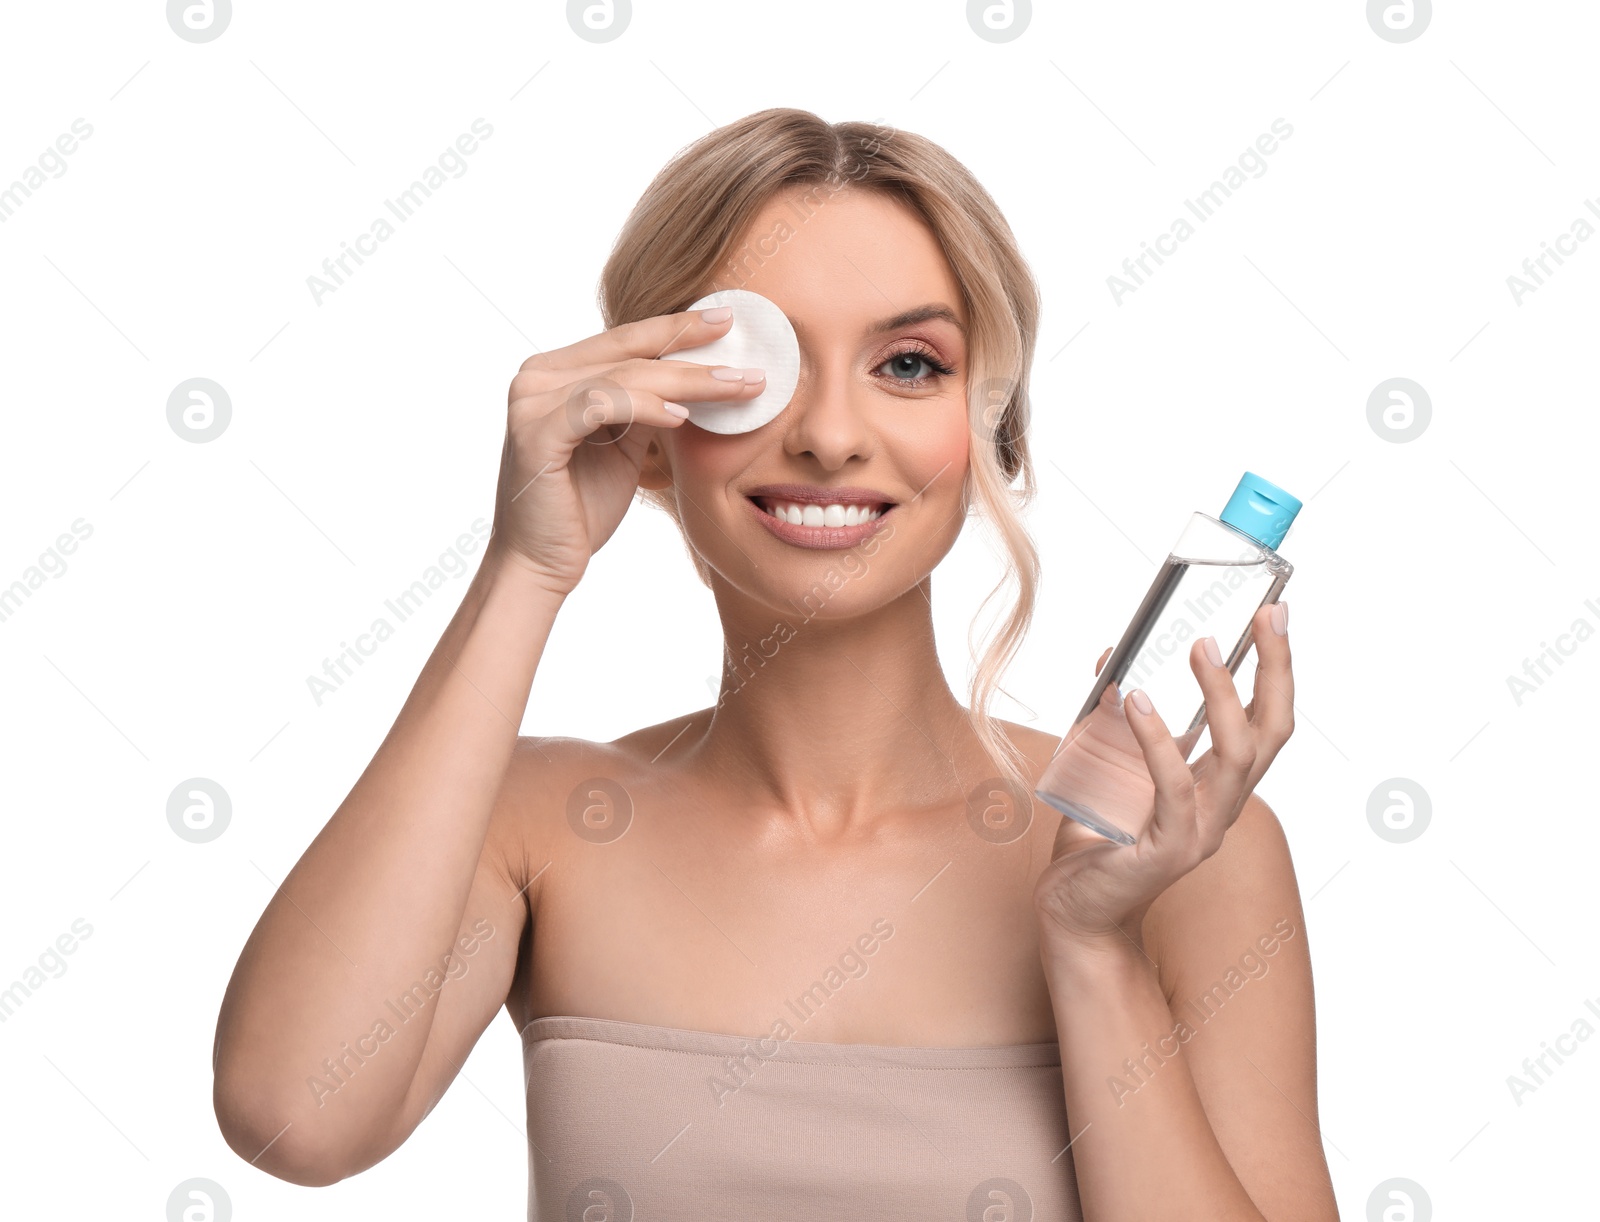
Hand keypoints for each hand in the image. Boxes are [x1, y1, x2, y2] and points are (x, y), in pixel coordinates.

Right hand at [487, 307, 767, 594]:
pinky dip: (645, 407)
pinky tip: (682, 416)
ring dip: (685, 380)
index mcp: (555, 373)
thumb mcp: (623, 446)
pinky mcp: (536, 433)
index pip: (625, 340)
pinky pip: (602, 405)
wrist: (541, 564)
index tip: (727, 321)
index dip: (677, 327)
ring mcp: (531, 402)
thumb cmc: (582, 508)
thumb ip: (644, 406)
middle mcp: (537, 377)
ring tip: (734, 388)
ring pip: (623, 376)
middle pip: (628, 350)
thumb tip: (694, 377)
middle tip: (745, 350)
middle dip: (692, 348)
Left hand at [1032, 600, 1293, 959]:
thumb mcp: (1107, 764)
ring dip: (1224, 695)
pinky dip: (1158, 739)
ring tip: (1201, 647)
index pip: (1265, 721)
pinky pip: (1174, 787)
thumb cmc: (1095, 839)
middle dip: (1276, 670)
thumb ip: (1115, 717)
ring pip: (1236, 755)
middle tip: (1266, 616)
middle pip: (1271, 731)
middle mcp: (1222, 806)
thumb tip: (1115, 655)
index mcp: (1217, 785)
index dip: (1276, 668)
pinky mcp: (1169, 849)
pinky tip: (1135, 701)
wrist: (1075, 911)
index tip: (1273, 613)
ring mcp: (1202, 830)